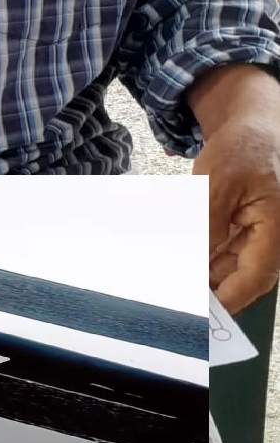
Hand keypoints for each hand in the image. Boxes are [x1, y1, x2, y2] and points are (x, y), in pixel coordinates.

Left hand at [192, 116, 279, 315]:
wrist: (249, 128)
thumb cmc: (241, 150)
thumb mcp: (217, 185)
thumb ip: (208, 226)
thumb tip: (194, 266)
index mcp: (275, 228)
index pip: (256, 276)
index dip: (230, 299)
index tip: (201, 314)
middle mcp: (269, 238)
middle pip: (243, 278)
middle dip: (212, 292)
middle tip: (177, 302)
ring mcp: (256, 237)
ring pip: (230, 270)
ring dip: (204, 279)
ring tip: (173, 285)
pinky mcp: (241, 233)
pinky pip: (223, 255)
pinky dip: (203, 261)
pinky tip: (179, 264)